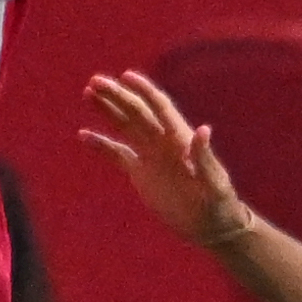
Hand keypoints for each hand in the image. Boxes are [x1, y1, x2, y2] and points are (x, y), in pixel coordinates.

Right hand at [81, 70, 258, 248]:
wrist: (209, 225)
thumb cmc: (219, 203)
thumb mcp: (215, 182)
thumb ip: (206, 158)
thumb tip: (203, 129)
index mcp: (180, 138)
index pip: (160, 107)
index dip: (144, 90)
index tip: (126, 76)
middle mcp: (163, 142)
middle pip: (137, 111)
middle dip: (117, 95)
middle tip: (95, 81)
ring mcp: (150, 155)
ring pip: (125, 126)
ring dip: (108, 110)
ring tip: (88, 93)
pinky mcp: (140, 173)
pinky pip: (117, 154)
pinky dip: (101, 145)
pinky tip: (83, 135)